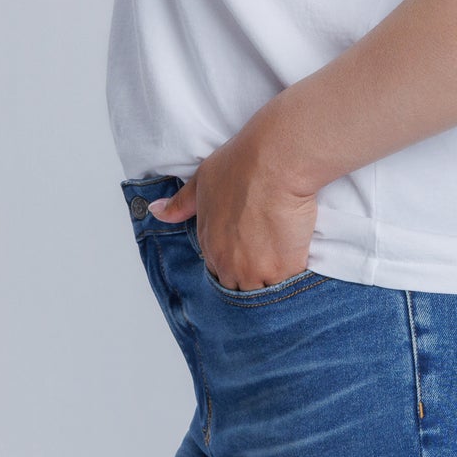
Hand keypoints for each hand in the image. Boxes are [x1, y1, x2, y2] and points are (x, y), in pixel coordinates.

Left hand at [147, 112, 318, 290]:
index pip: (217, 273)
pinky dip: (295, 278)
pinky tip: (300, 262)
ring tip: (286, 264)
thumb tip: (156, 211)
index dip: (233, 266)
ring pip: (264, 293)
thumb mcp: (200, 182)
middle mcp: (229, 264)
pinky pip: (289, 287)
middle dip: (252, 280)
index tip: (247, 256)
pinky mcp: (284, 270)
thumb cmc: (240, 166)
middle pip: (240, 289)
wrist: (274, 163)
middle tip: (269, 261)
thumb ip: (180, 204)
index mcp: (210, 246)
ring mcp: (256, 271)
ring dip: (274, 283)